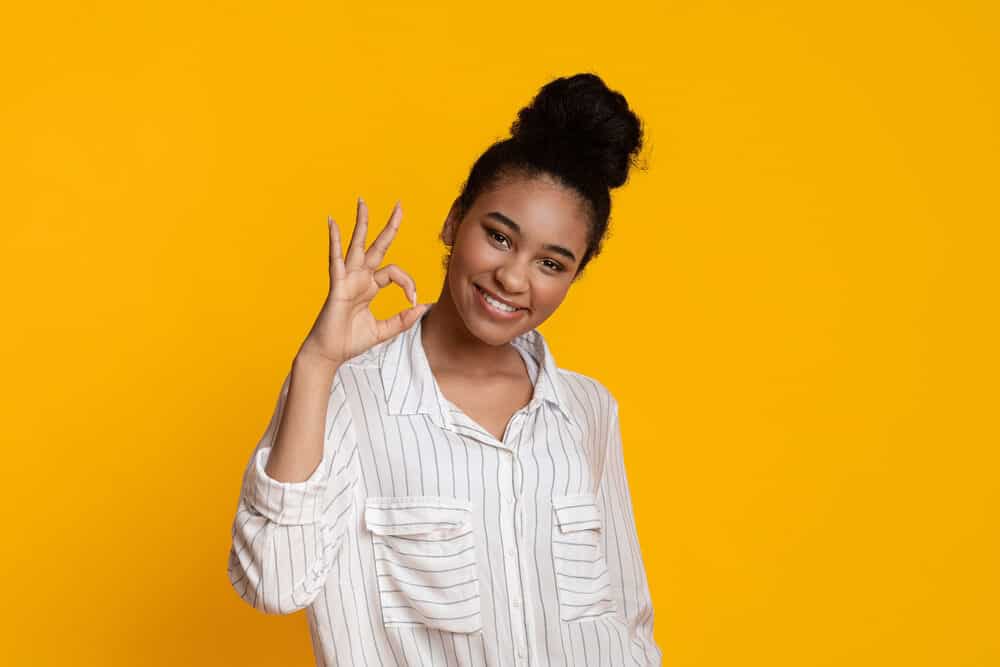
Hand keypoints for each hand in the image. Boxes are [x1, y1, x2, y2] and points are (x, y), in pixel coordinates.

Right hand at [299, 197, 429, 365]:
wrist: (329, 354)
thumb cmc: (350, 341)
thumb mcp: (383, 331)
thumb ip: (403, 319)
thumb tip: (424, 307)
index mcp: (370, 287)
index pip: (395, 273)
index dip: (408, 283)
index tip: (414, 300)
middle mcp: (359, 278)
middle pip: (377, 246)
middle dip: (389, 227)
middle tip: (399, 206)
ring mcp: (347, 279)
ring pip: (357, 245)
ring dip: (361, 223)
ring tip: (363, 202)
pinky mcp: (337, 286)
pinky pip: (336, 259)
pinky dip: (335, 240)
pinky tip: (333, 222)